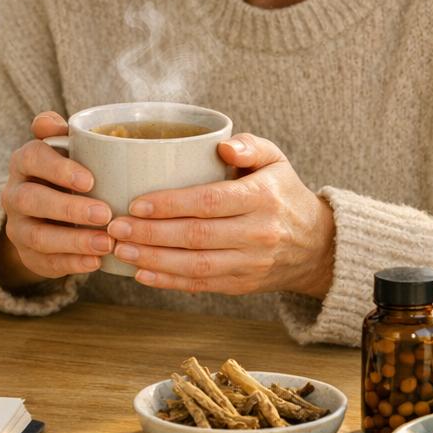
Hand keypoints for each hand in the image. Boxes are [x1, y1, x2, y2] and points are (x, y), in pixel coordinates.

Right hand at [0, 112, 112, 288]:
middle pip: (32, 200)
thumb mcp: (66, 150)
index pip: (32, 157)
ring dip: (74, 241)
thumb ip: (63, 134)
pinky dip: (73, 263)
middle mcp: (14, 194)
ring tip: (106, 243)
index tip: (91, 180)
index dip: (59, 169)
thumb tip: (49, 122)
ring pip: (39, 236)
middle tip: (106, 214)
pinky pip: (46, 262)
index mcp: (24, 162)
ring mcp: (18, 227)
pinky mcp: (28, 255)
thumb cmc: (68, 173)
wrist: (49, 213)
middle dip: (69, 208)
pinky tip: (96, 262)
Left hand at [105, 134, 335, 297]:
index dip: (171, 204)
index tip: (136, 202)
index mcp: (263, 197)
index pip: (211, 202)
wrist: (316, 245)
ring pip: (195, 266)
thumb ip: (251, 146)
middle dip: (150, 234)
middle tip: (116, 227)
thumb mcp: (276, 160)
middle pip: (197, 237)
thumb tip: (224, 146)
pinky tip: (141, 275)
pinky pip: (201, 286)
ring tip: (121, 250)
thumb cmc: (283, 193)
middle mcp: (258, 233)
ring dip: (153, 260)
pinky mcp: (242, 285)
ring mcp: (250, 264)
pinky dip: (169, 283)